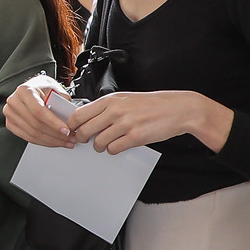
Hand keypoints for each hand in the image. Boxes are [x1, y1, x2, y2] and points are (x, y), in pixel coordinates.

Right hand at [3, 76, 74, 147]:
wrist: (32, 88)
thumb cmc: (43, 88)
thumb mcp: (55, 89)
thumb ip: (61, 101)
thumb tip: (69, 118)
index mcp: (24, 90)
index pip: (38, 111)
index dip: (53, 123)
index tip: (66, 130)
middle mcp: (14, 102)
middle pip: (35, 124)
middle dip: (55, 134)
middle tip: (70, 138)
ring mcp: (10, 114)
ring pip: (32, 134)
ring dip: (51, 141)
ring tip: (65, 141)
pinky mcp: (10, 124)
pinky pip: (27, 137)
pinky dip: (42, 142)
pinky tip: (53, 141)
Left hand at [69, 90, 217, 154]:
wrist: (177, 109)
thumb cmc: (152, 104)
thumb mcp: (125, 99)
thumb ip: (106, 108)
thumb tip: (87, 119)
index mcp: (110, 100)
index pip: (79, 114)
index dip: (72, 126)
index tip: (73, 131)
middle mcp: (115, 111)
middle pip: (85, 130)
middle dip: (83, 139)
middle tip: (86, 141)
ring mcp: (125, 124)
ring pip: (98, 142)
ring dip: (99, 147)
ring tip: (105, 144)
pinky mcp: (135, 137)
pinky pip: (114, 149)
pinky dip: (113, 150)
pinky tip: (118, 146)